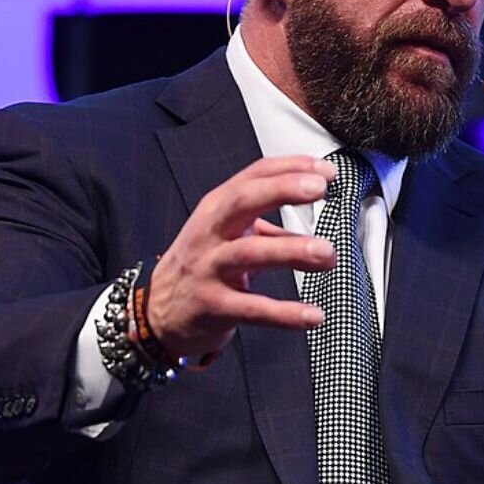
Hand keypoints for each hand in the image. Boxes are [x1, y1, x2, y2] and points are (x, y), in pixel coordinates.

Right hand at [146, 155, 337, 359]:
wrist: (156, 313)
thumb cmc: (199, 265)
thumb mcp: (225, 235)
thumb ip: (268, 225)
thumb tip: (313, 221)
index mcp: (217, 208)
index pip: (253, 176)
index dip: (290, 169)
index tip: (326, 172)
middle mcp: (210, 233)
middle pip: (243, 201)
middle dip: (282, 190)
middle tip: (319, 190)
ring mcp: (208, 268)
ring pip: (249, 253)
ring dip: (291, 251)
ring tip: (327, 254)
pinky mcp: (212, 306)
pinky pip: (251, 309)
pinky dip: (284, 313)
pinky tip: (313, 315)